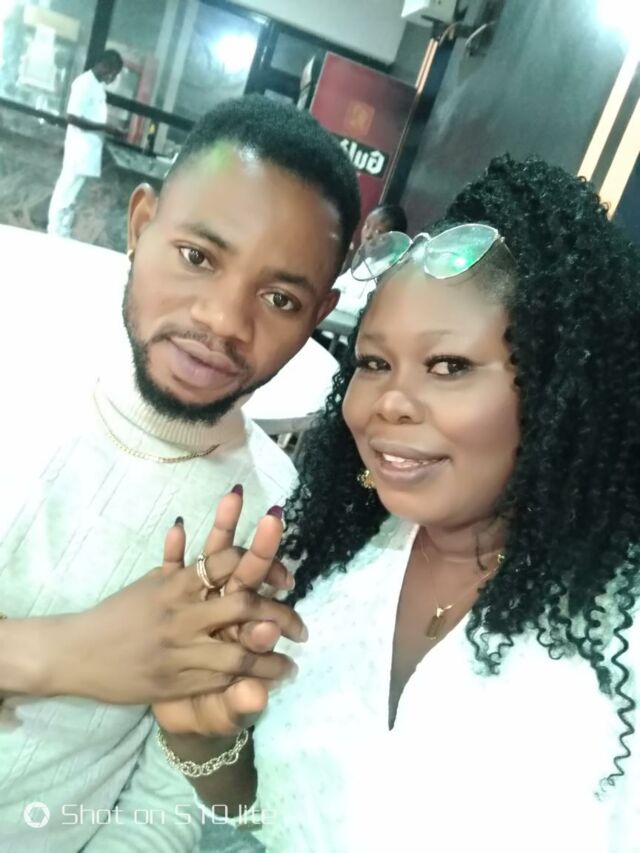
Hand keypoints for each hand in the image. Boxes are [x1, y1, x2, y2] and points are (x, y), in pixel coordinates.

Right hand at [45, 496, 303, 705]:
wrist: (76, 653)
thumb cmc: (118, 614)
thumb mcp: (150, 583)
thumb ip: (176, 562)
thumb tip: (187, 526)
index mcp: (177, 583)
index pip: (230, 561)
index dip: (264, 565)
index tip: (288, 579)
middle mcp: (182, 613)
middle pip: (244, 605)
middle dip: (280, 616)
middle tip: (303, 630)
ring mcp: (178, 649)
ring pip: (238, 653)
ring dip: (270, 662)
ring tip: (291, 667)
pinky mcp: (173, 681)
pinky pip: (217, 680)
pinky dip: (246, 681)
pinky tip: (265, 683)